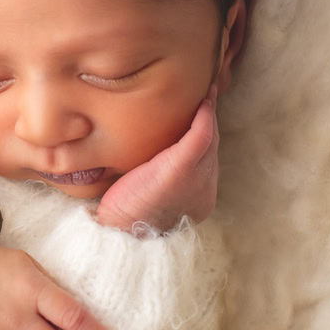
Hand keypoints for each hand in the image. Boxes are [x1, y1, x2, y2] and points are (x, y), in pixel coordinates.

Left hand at [95, 82, 220, 233]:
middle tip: (208, 98)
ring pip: (209, 138)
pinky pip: (202, 133)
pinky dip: (204, 115)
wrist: (119, 235)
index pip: (204, 162)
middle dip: (210, 123)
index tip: (199, 121)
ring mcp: (199, 179)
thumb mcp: (143, 199)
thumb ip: (153, 181)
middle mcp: (205, 189)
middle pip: (210, 147)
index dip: (203, 140)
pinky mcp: (184, 167)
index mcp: (197, 200)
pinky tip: (204, 100)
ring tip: (207, 95)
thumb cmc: (121, 221)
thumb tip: (144, 165)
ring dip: (208, 114)